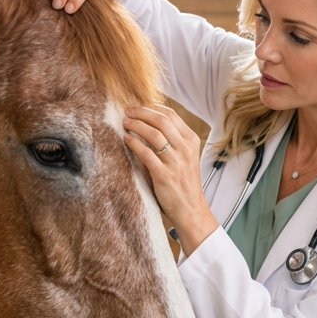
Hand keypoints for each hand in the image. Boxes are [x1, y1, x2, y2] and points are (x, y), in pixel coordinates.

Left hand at [123, 105, 218, 257]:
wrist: (190, 209)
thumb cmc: (184, 182)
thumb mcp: (185, 157)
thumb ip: (173, 140)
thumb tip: (151, 123)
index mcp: (191, 141)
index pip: (171, 115)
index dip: (152, 108)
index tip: (139, 108)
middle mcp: (185, 148)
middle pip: (161, 120)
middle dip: (142, 113)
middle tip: (128, 111)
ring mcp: (175, 162)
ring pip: (154, 134)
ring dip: (136, 125)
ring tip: (125, 123)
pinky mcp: (164, 175)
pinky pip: (146, 154)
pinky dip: (134, 143)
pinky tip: (126, 139)